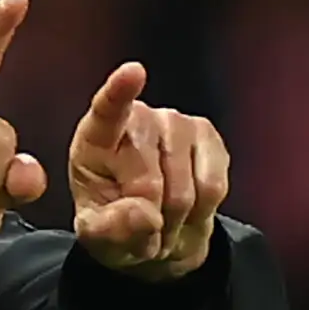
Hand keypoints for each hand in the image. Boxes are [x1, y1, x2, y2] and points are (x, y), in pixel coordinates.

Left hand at [68, 63, 228, 281]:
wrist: (156, 231)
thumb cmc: (117, 225)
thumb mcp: (99, 237)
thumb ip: (112, 229)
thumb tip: (145, 214)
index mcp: (96, 139)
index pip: (107, 112)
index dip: (119, 92)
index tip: (133, 72)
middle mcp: (137, 120)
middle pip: (149, 182)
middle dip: (149, 218)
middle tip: (143, 226)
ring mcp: (175, 123)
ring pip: (185, 189)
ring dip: (175, 218)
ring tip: (163, 219)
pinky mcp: (207, 136)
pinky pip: (212, 187)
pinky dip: (201, 211)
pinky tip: (188, 208)